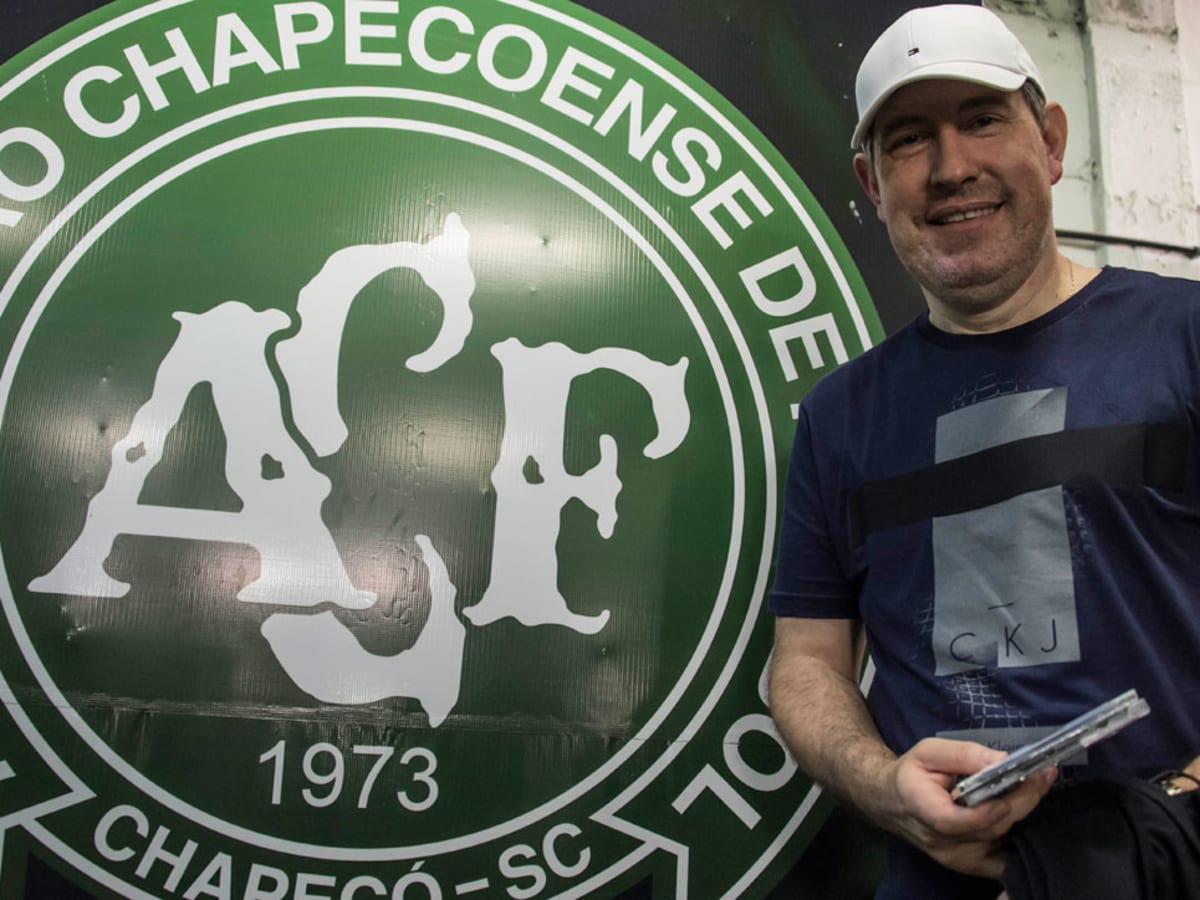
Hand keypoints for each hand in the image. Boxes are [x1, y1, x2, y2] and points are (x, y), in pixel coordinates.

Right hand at [878, 738, 1057, 879]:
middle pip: (988, 829)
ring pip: (1000, 841)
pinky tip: (1026, 814)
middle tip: (1043, 775)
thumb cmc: (912, 774)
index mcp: (923, 810)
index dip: (988, 809)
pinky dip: (1019, 840)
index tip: (1018, 783)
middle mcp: (940, 842)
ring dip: (1023, 815)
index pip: (955, 821)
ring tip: (1038, 786)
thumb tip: (1003, 760)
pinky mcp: (970, 866)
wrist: (893, 804)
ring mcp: (957, 859)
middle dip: (1021, 802)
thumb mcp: (929, 751)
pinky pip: (1003, 860)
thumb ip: (964, 754)